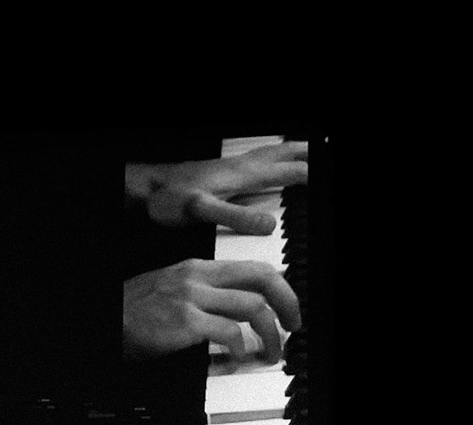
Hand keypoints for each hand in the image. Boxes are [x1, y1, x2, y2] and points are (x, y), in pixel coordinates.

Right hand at [122, 258, 299, 362]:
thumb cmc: (132, 312)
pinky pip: (229, 333)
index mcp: (197, 268)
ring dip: (271, 334)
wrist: (105, 320)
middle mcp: (198, 277)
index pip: (252, 268)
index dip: (279, 288)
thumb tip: (234, 311)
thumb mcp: (171, 290)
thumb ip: (203, 294)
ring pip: (252, 308)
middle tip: (292, 325)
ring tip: (270, 353)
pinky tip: (238, 358)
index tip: (286, 308)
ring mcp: (192, 298)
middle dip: (287, 303)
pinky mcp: (185, 322)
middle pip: (262, 279)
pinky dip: (241, 349)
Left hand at [126, 142, 307, 235]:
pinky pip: (257, 161)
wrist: (146, 189)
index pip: (289, 171)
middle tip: (324, 153)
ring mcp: (231, 168)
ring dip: (292, 152)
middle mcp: (240, 167)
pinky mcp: (221, 172)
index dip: (312, 175)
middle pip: (283, 153)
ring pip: (270, 153)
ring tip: (308, 154)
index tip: (326, 180)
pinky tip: (269, 168)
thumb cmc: (168, 200)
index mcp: (242, 175)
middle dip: (307, 153)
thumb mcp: (202, 211)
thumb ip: (235, 216)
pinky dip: (273, 160)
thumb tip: (269, 224)